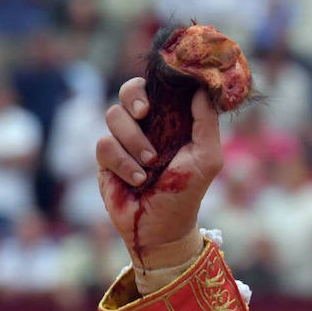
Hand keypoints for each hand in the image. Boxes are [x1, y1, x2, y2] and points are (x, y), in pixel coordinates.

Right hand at [96, 78, 222, 268]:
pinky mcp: (106, 159)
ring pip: (114, 117)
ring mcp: (124, 141)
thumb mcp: (207, 158)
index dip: (156, 83)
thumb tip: (201, 89)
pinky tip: (137, 179)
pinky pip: (104, 144)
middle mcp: (147, 127)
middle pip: (128, 91)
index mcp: (172, 121)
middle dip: (133, 96)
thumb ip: (206, 123)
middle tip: (144, 112)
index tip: (162, 91)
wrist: (161, 227)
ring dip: (133, 140)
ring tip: (150, 164)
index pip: (159, 89)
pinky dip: (122, 162)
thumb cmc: (187, 191)